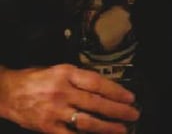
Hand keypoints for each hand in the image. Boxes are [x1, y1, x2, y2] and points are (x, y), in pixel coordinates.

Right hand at [0, 64, 138, 132]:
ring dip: (106, 127)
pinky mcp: (47, 128)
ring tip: (122, 129)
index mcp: (67, 74)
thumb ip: (80, 78)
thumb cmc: (36, 79)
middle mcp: (62, 92)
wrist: (8, 93)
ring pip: (86, 121)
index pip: (97, 83)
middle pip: (95, 103)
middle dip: (117, 110)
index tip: (130, 97)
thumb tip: (105, 88)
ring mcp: (54, 111)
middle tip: (133, 114)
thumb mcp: (59, 70)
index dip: (116, 91)